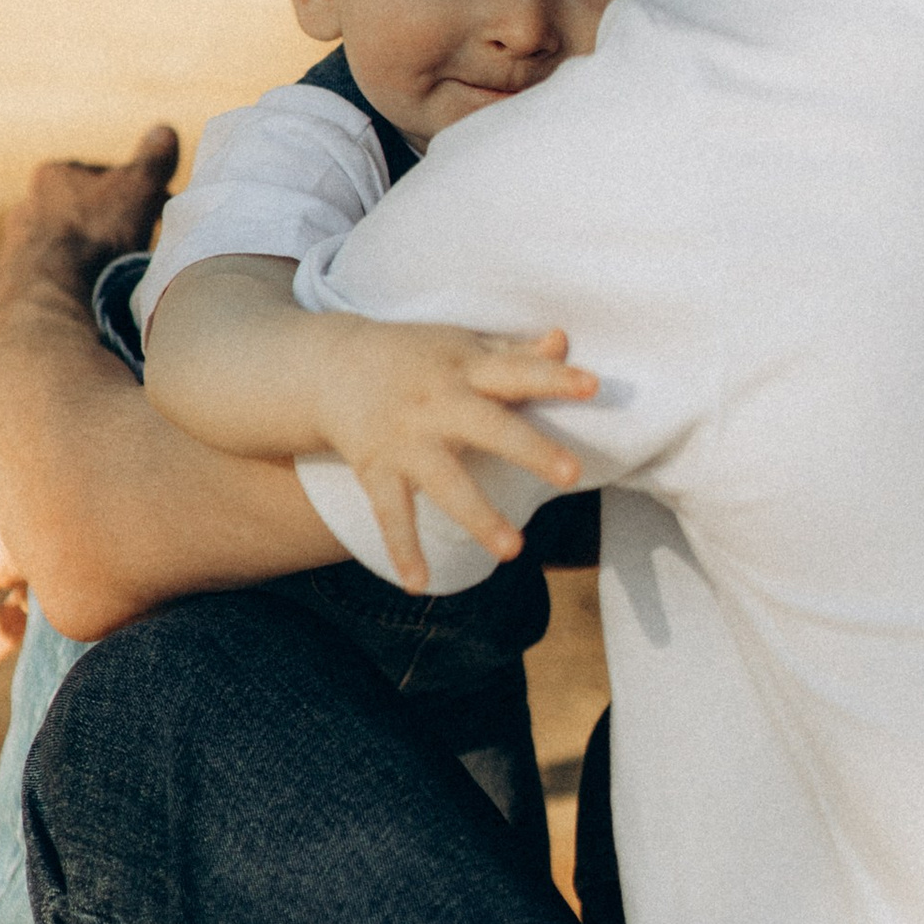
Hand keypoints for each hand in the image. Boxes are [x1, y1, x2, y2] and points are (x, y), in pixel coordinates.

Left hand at [0, 123, 178, 353]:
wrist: (49, 301)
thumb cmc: (94, 237)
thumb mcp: (136, 189)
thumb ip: (151, 161)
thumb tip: (164, 131)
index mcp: (51, 176)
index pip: (99, 175)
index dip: (132, 192)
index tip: (156, 211)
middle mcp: (26, 208)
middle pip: (78, 212)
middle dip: (107, 226)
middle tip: (139, 245)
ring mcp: (15, 250)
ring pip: (63, 249)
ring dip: (88, 259)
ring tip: (117, 279)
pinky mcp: (12, 290)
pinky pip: (52, 283)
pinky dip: (73, 288)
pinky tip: (92, 301)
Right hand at [313, 319, 595, 590]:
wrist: (331, 365)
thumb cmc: (413, 357)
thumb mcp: (459, 346)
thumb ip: (513, 352)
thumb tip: (562, 341)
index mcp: (463, 368)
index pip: (515, 371)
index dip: (553, 377)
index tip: (593, 385)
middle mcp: (436, 403)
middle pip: (488, 427)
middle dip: (529, 449)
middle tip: (571, 473)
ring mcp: (405, 439)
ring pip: (446, 482)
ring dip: (479, 516)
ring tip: (513, 550)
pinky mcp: (376, 469)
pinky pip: (391, 513)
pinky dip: (402, 548)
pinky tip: (419, 582)